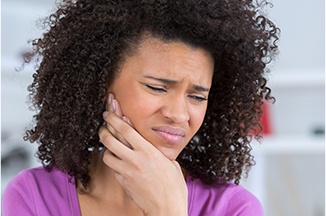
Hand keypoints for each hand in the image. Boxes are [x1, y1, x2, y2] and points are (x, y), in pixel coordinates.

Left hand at [98, 94, 187, 215]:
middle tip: (103, 126)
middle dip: (103, 130)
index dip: (114, 118)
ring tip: (111, 146)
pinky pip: (114, 169)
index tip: (109, 112)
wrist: (167, 208)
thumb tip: (146, 141)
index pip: (125, 129)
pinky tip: (121, 164)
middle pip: (109, 139)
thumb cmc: (173, 185)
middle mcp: (135, 159)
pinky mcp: (123, 183)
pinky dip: (115, 164)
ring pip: (107, 155)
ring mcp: (127, 172)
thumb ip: (155, 150)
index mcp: (148, 151)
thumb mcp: (169, 162)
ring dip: (107, 149)